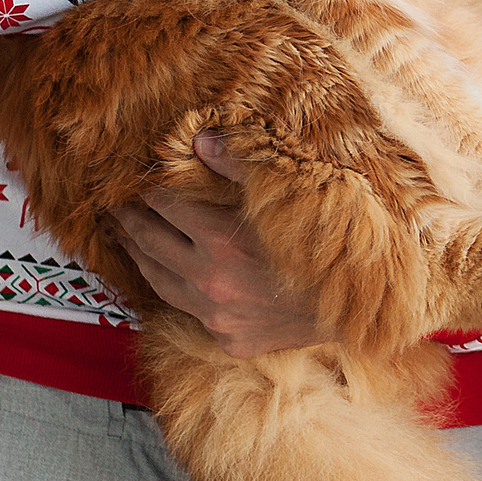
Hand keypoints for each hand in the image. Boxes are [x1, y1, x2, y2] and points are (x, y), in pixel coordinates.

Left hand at [111, 132, 326, 358]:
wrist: (367, 305)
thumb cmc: (332, 242)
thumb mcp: (292, 193)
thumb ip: (240, 165)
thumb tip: (200, 141)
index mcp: (221, 239)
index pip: (166, 206)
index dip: (150, 190)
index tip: (139, 180)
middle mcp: (211, 281)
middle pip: (151, 244)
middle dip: (130, 221)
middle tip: (114, 206)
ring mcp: (218, 316)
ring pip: (160, 283)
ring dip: (140, 257)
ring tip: (126, 239)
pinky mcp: (230, 339)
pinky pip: (188, 312)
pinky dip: (172, 290)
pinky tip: (168, 277)